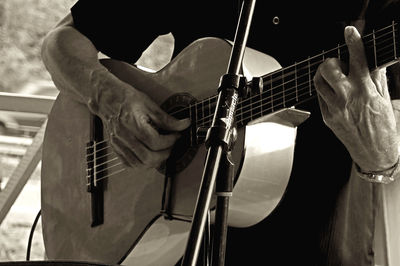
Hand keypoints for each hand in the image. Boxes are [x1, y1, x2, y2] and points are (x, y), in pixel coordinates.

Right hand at [94, 82, 189, 168]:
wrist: (106, 98)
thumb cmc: (127, 98)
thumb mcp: (150, 105)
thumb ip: (167, 119)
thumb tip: (184, 125)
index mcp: (133, 123)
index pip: (155, 142)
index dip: (170, 141)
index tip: (176, 136)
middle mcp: (124, 136)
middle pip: (147, 157)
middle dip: (164, 154)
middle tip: (171, 146)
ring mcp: (118, 144)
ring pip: (138, 164)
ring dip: (154, 162)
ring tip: (162, 152)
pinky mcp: (115, 148)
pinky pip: (129, 164)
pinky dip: (142, 163)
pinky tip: (149, 155)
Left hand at [313, 26, 398, 171]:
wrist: (374, 153)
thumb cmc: (383, 128)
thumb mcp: (385, 99)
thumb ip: (377, 78)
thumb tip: (373, 62)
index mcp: (365, 91)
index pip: (357, 60)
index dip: (353, 42)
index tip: (350, 31)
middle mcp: (346, 98)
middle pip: (328, 68)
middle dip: (332, 61)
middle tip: (340, 65)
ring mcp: (333, 108)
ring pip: (317, 81)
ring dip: (324, 74)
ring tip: (335, 77)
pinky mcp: (326, 117)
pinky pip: (319, 96)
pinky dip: (324, 89)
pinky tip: (334, 92)